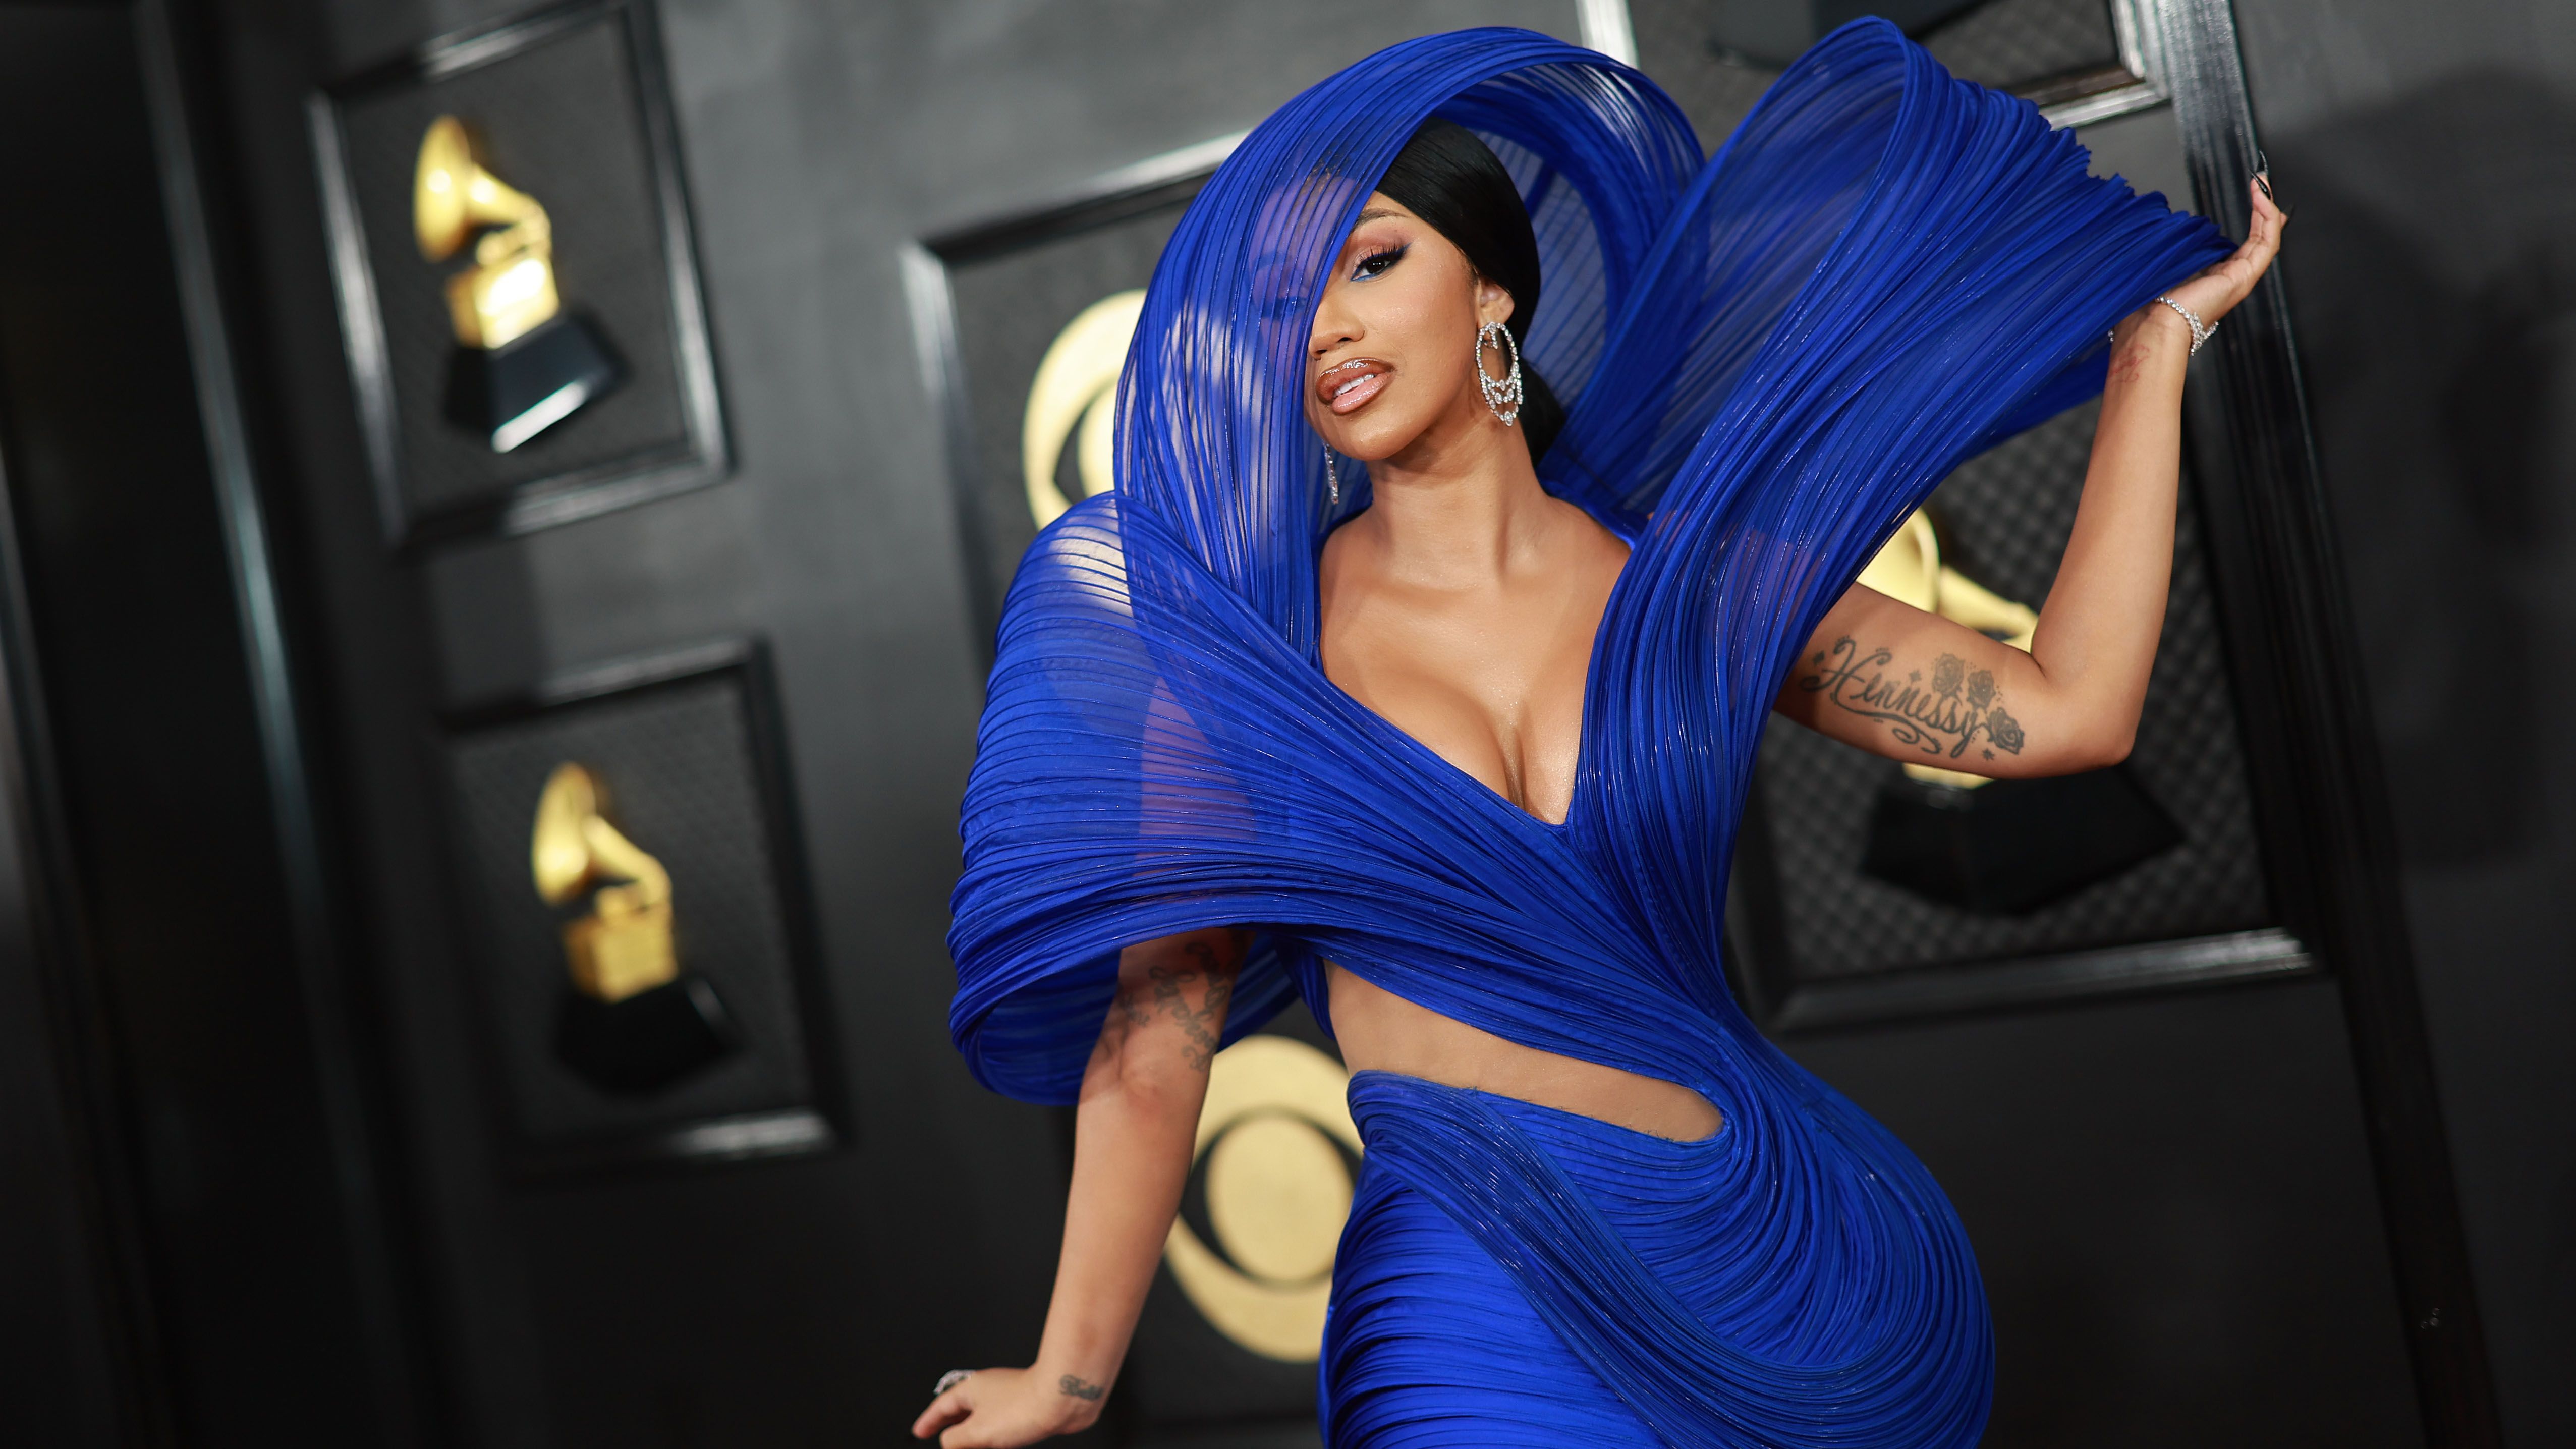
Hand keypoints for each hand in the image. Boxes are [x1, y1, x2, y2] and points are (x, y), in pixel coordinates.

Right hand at [910, 1366, 1106, 1447]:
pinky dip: (992, 1436)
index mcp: (971, 1388)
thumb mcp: (977, 1431)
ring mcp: (1008, 1397)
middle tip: (938, 1438)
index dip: (928, 1421)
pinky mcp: (1025, 1408)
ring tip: (967, 1446)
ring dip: (972, 1434)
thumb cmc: (1023, 1407)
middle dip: (950, 1426)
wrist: (1062, 1399)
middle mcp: (989, 1389)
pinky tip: (996, 1445)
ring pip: (982, 1417)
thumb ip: (956, 1440)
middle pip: (961, 1409)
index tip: (919, 1432)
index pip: (941, 1405)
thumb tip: (948, 1443)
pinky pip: (1001, 1423)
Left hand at [2150, 168, 2289, 333]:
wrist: (2155, 321)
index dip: (2253, 216)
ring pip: (2267, 237)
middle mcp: (2231, 275)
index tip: (2251, 191)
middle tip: (2262, 182)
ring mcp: (2241, 276)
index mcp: (2216, 273)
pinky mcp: (2244, 276)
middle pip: (2259, 236)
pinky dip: (2267, 219)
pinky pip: (2266, 243)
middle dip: (2264, 206)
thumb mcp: (2171, 261)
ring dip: (2267, 208)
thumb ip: (2183, 244)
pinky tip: (2261, 200)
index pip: (2246, 240)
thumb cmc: (2154, 299)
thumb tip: (2178, 223)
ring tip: (2262, 185)